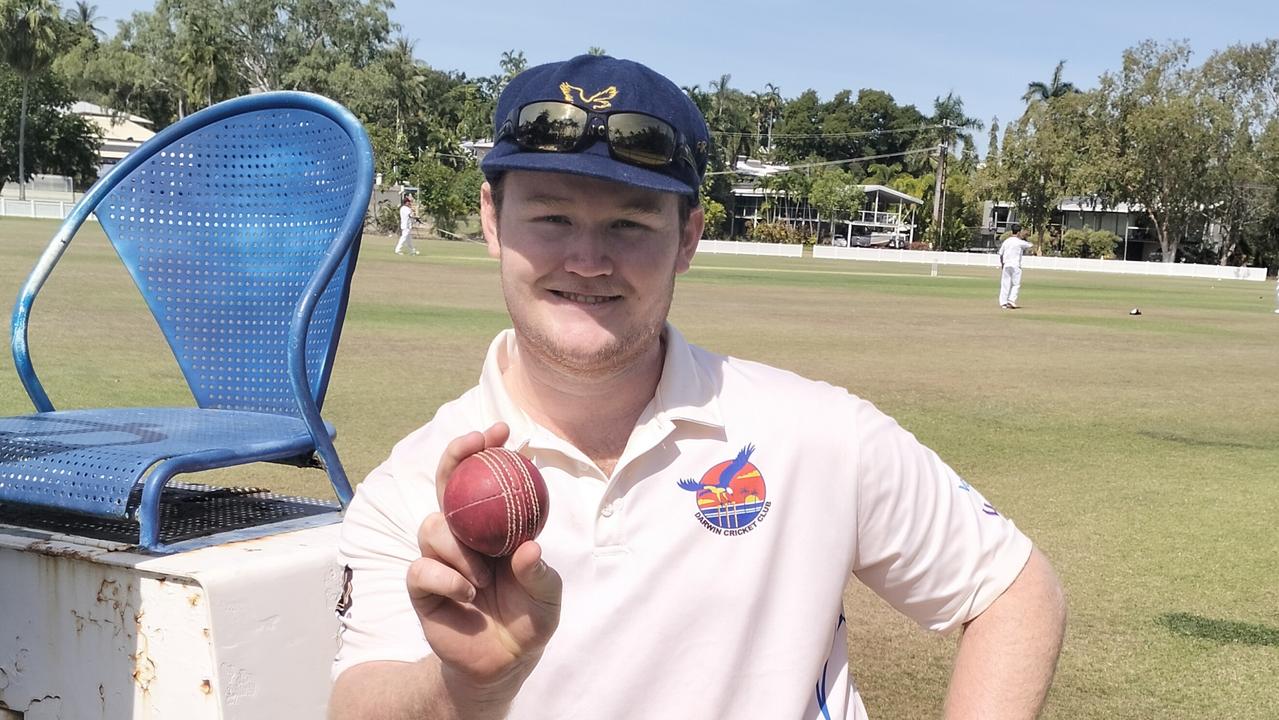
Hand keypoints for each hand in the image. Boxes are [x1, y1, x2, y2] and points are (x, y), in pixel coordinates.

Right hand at [407, 423, 561, 705]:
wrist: (502, 664)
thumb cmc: (528, 620)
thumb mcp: (547, 598)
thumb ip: (539, 574)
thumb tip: (528, 548)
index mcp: (494, 528)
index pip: (484, 480)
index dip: (486, 451)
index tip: (502, 430)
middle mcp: (464, 535)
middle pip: (447, 484)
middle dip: (455, 456)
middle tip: (474, 444)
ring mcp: (440, 558)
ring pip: (432, 526)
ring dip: (459, 548)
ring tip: (484, 578)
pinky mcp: (422, 587)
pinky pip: (422, 569)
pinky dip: (447, 578)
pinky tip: (467, 594)